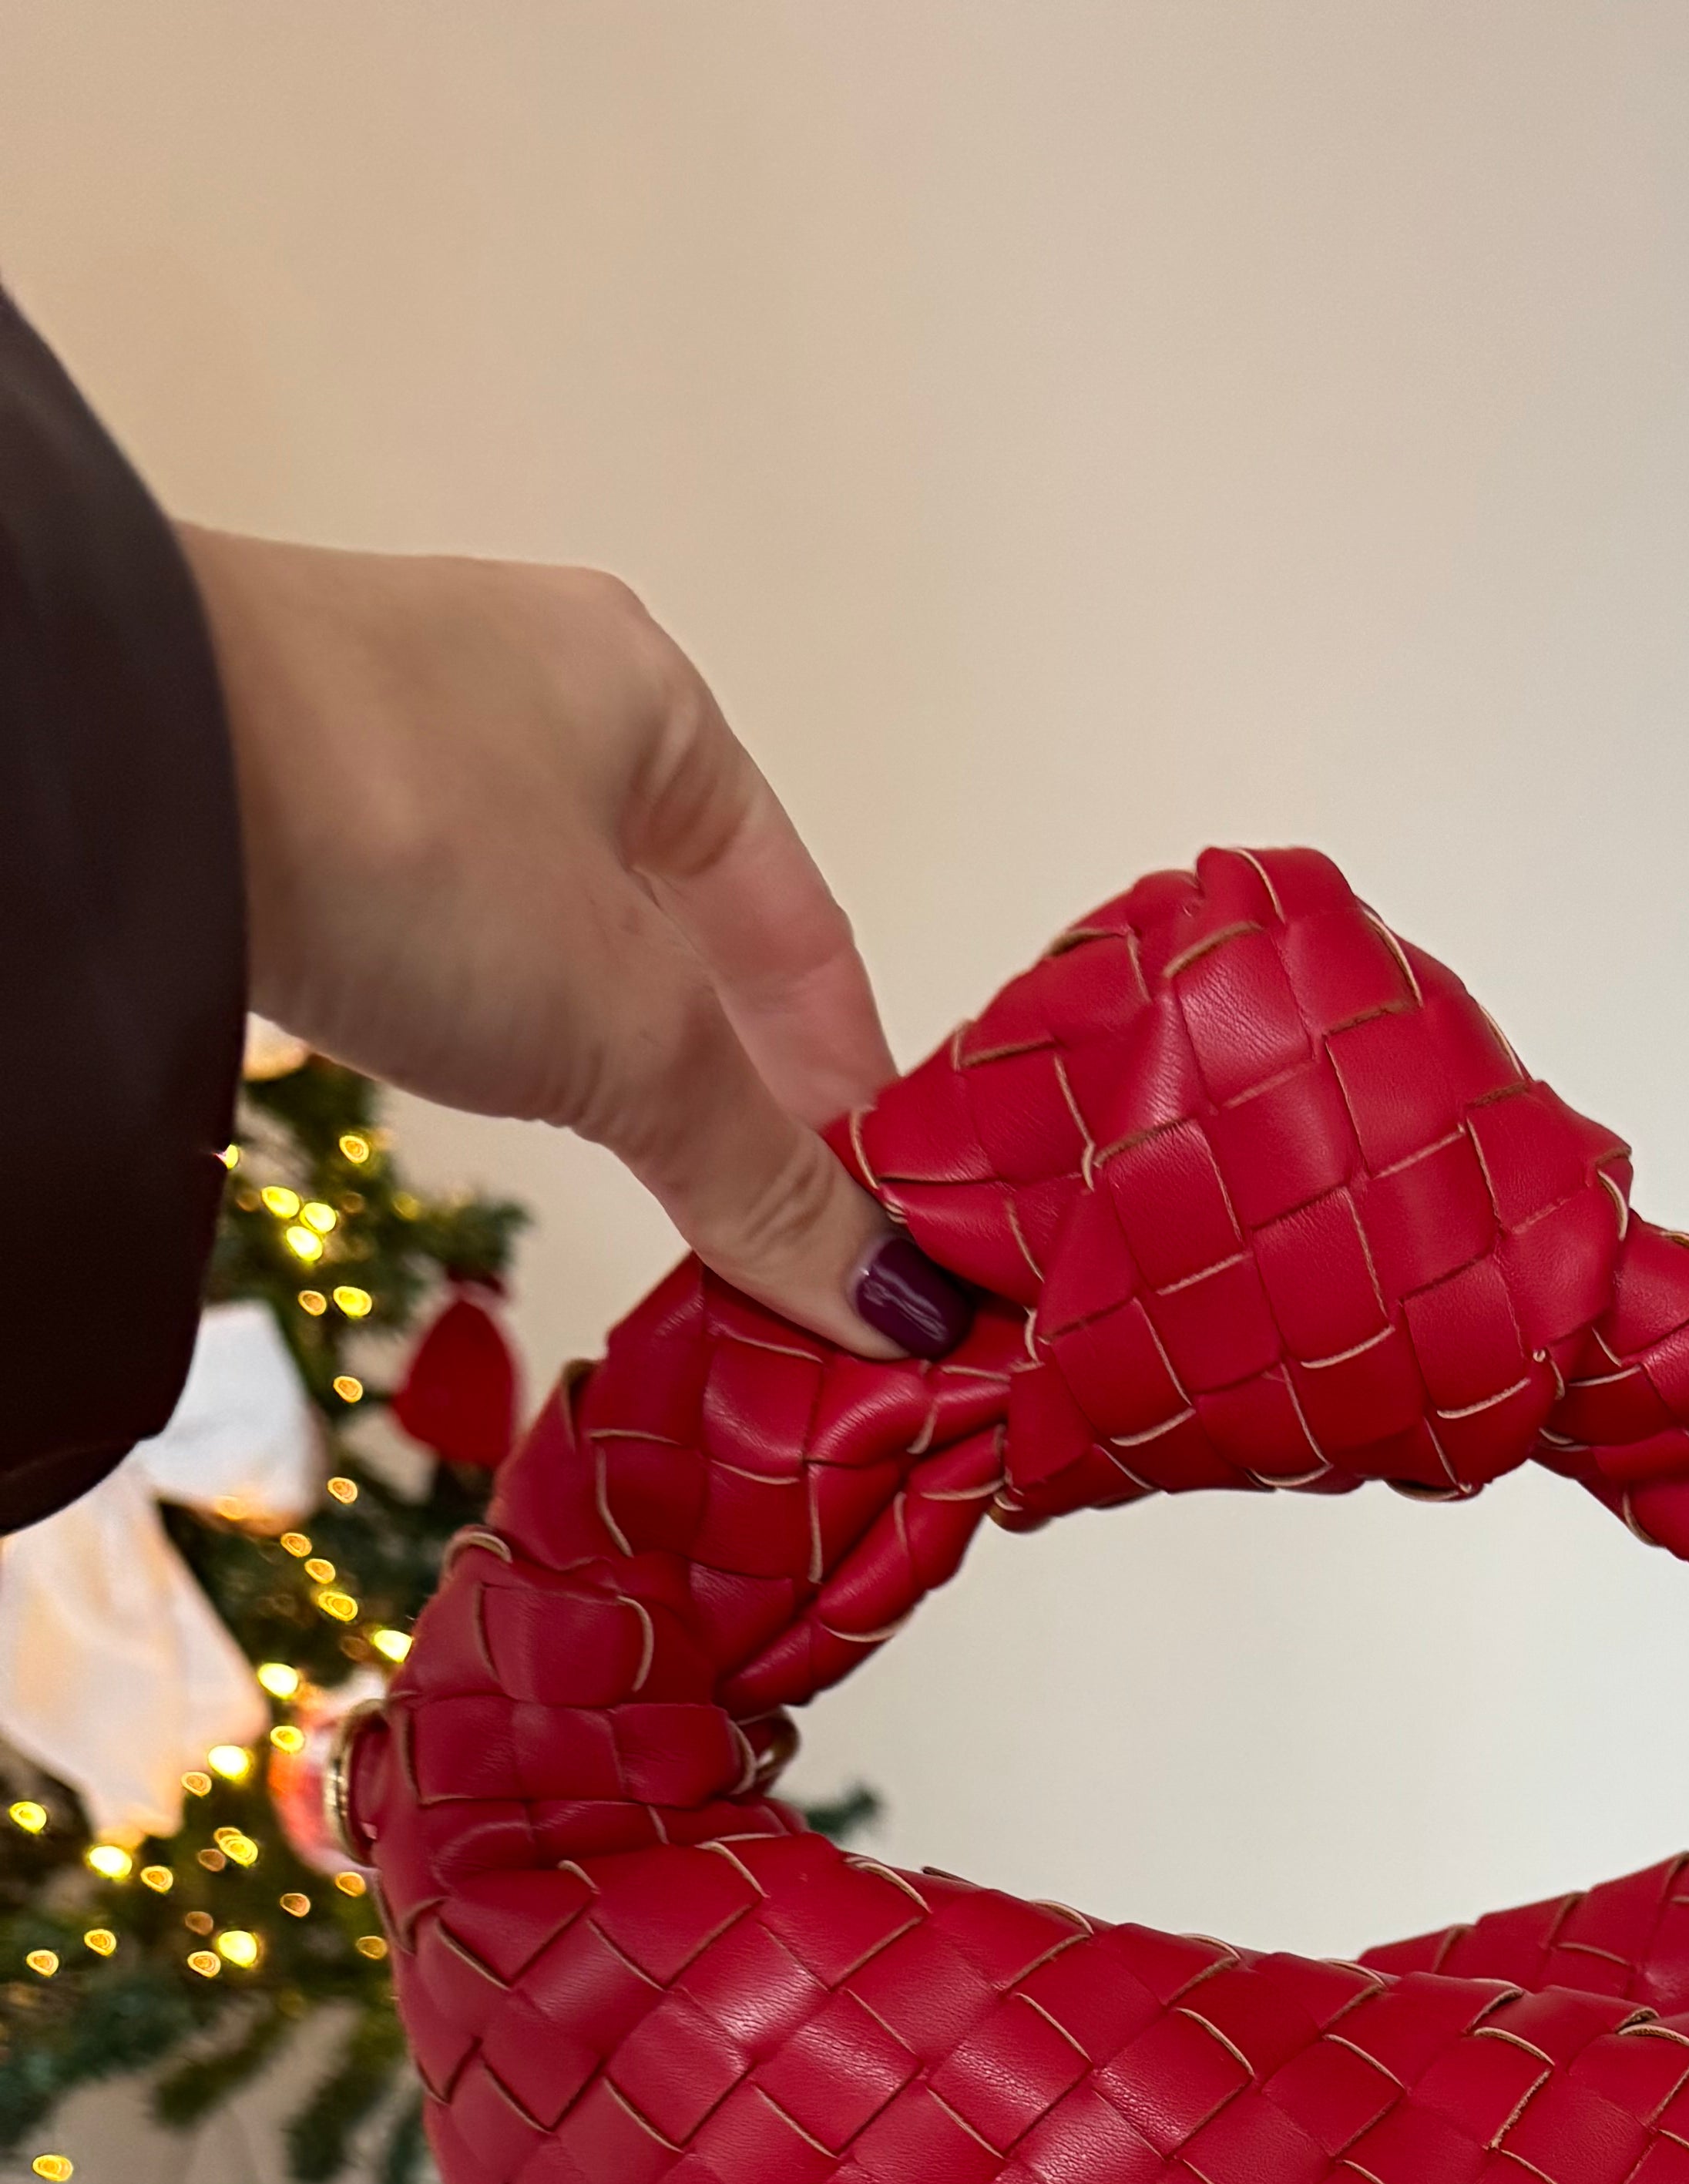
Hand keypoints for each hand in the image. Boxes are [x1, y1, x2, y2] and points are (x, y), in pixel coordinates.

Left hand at [176, 531, 970, 1360]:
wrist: (121, 769)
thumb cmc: (401, 827)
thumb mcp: (624, 1028)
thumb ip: (758, 1171)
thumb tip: (887, 1302)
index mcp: (650, 696)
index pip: (797, 922)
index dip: (849, 1079)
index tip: (881, 1214)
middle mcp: (534, 704)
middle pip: (687, 940)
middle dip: (746, 1093)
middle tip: (794, 1243)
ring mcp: (404, 762)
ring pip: (570, 955)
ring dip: (632, 1084)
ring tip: (680, 1213)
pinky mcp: (297, 830)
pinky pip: (461, 966)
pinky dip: (519, 1060)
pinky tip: (532, 1132)